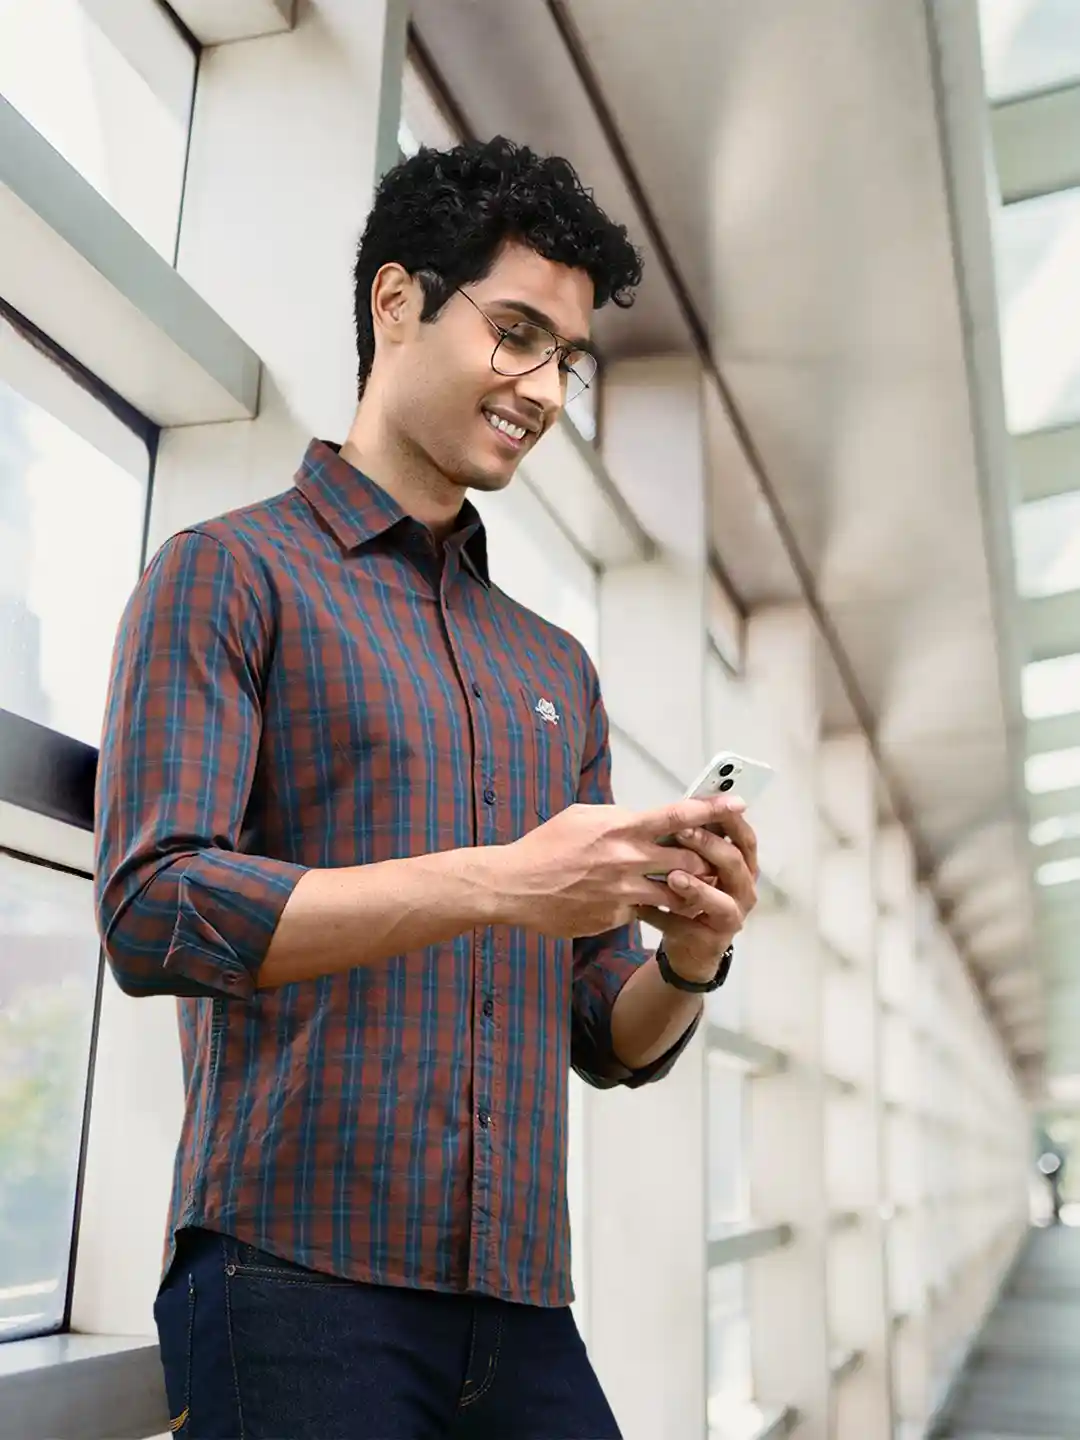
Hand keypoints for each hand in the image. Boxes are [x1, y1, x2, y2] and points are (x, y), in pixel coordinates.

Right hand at [491, 795, 751, 938]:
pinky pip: (644, 912)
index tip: (738, 804)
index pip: (678, 815)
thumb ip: (617, 817)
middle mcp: (628, 859)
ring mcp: (623, 892)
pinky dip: (648, 907)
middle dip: (706, 858)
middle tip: (714, 857)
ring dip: (687, 888)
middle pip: (689, 858)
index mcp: (621, 827)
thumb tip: (640, 818)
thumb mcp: (582, 817)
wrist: (515, 886)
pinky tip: (642, 905)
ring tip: (692, 885)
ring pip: (676, 892)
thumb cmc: (546, 846)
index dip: (713, 810)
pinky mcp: (615, 917)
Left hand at [636, 808, 758, 983]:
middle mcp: (744, 889)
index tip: (711, 802)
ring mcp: (732, 917)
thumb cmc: (693, 894)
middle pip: (735, 863)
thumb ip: (694, 841)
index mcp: (743, 865)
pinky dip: (667, 917)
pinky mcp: (713, 941)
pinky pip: (690, 927)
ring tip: (673, 877)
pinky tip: (643, 908)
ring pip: (721, 901)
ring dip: (697, 887)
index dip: (730, 820)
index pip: (744, 837)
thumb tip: (680, 805)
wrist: (689, 944)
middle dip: (709, 846)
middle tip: (682, 832)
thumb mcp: (696, 864)